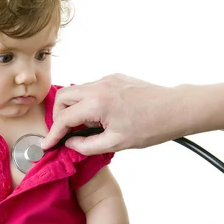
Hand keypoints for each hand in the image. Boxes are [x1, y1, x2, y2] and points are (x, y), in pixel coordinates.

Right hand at [42, 74, 177, 153]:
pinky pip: (91, 88)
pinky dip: (87, 101)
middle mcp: (99, 87)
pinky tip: (99, 115)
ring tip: (84, 126)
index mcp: (97, 104)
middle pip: (62, 97)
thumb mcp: (116, 143)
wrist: (175, 109)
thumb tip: (70, 143)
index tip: (47, 144)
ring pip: (76, 90)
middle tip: (64, 132)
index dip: (53, 134)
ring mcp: (107, 79)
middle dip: (58, 116)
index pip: (64, 119)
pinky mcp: (115, 78)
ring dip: (72, 108)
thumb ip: (87, 145)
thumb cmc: (151, 127)